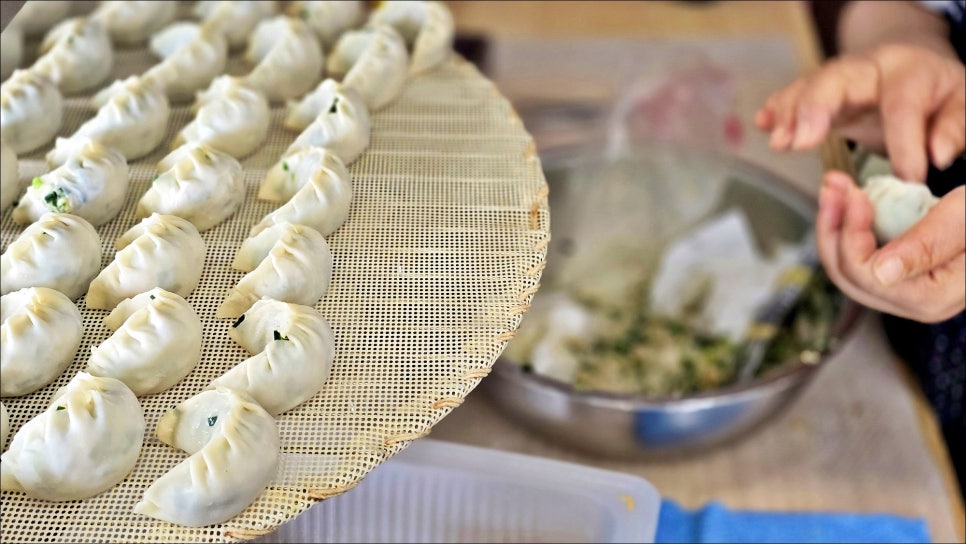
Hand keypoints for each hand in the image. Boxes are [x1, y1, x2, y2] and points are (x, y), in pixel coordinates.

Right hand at [755, 43, 964, 181]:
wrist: (916, 73)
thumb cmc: (940, 97)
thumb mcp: (963, 105)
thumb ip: (956, 127)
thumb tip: (937, 154)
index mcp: (910, 72)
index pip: (902, 106)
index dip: (904, 144)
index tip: (909, 179)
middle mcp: (870, 68)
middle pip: (839, 79)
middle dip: (817, 108)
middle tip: (801, 141)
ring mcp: (840, 78)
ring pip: (811, 86)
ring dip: (790, 113)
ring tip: (779, 142)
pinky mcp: (821, 92)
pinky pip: (795, 95)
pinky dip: (778, 109)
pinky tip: (763, 123)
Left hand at [817, 170, 964, 321]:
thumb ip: (928, 243)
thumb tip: (881, 272)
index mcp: (933, 297)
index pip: (867, 275)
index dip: (850, 233)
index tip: (854, 193)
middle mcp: (916, 304)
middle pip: (849, 277)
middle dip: (833, 227)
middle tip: (834, 184)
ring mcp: (907, 293)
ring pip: (849, 270)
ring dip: (836, 227)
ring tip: (837, 188)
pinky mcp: (904, 277)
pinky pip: (863, 260)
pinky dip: (851, 230)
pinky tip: (851, 201)